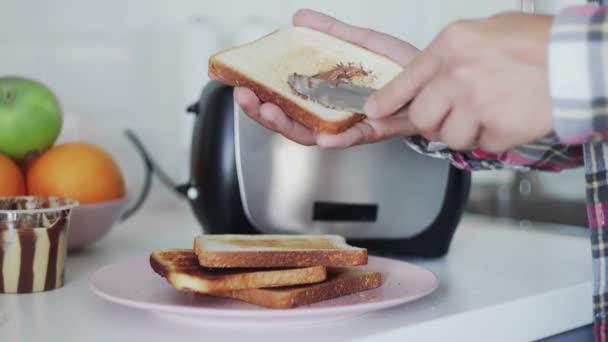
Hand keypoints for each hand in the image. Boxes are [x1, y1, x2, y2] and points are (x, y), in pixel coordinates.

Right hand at [235, 9, 419, 147]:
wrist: (436, 77)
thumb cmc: (401, 67)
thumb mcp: (361, 43)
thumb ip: (331, 32)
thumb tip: (299, 18)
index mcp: (327, 97)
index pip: (287, 102)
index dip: (262, 95)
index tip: (242, 85)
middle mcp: (335, 114)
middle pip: (292, 121)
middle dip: (265, 113)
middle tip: (247, 98)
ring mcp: (352, 123)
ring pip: (314, 134)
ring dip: (290, 125)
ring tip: (271, 110)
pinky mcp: (377, 129)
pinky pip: (355, 138)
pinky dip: (339, 139)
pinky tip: (322, 136)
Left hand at [365, 13, 553, 152]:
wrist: (579, 61)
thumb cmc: (539, 44)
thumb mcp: (485, 33)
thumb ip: (452, 56)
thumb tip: (428, 80)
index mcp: (452, 46)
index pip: (406, 79)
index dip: (387, 100)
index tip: (375, 111)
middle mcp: (458, 74)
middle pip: (423, 118)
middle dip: (435, 123)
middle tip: (454, 116)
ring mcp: (476, 103)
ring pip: (450, 137)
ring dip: (467, 132)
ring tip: (492, 112)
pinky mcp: (496, 129)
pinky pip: (482, 147)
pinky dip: (494, 139)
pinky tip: (510, 118)